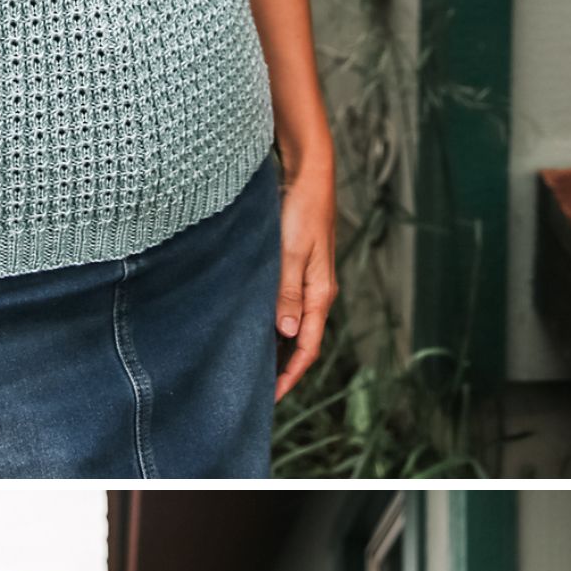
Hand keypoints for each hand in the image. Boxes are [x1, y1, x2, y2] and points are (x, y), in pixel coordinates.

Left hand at [274, 158, 337, 402]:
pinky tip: (251, 328)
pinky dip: (271, 323)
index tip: (270, 398)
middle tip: (255, 391)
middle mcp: (316, 292)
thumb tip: (286, 331)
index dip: (290, 375)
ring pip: (291, 326)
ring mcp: (306, 281)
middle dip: (282, 369)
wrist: (307, 172)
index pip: (308, 347)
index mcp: (320, 293)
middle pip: (301, 342)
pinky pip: (284, 307)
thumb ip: (288, 290)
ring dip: (275, 348)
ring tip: (250, 367)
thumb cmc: (302, 208)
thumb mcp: (292, 250)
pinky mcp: (294, 269)